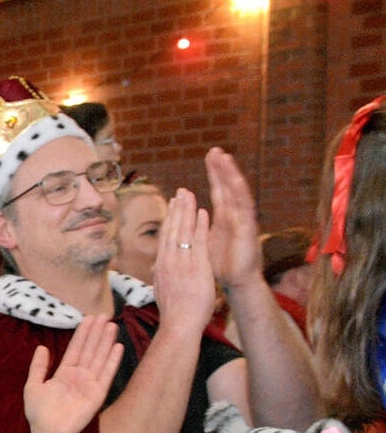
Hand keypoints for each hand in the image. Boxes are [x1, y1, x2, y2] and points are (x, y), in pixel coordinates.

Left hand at [23, 314, 122, 432]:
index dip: (82, 334)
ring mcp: (89, 384)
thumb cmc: (39, 413)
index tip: (89, 318)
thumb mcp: (33, 385)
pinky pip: (106, 374)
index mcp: (64, 374)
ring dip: (106, 342)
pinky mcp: (97, 394)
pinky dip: (112, 361)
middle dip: (97, 332)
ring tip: (112, 325)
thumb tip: (42, 347)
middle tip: (105, 315)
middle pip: (90, 350)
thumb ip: (38, 366)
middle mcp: (79, 376)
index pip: (75, 349)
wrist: (48, 432)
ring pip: (99, 358)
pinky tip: (117, 347)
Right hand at [151, 188, 215, 337]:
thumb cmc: (173, 314)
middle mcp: (168, 261)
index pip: (165, 237)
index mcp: (161, 266)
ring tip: (190, 195)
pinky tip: (204, 213)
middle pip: (171, 229)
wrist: (179, 325)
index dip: (169, 220)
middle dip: (176, 209)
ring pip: (183, 231)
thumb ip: (160, 277)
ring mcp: (182, 262)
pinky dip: (201, 226)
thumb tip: (156, 271)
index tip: (172, 206)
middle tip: (180, 192)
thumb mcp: (161, 291)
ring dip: (187, 211)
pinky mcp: (196, 266)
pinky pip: (198, 241)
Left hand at [205, 147, 261, 289]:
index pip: (218, 191)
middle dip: (222, 169)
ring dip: (231, 175)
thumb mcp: (204, 241)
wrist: (237, 282)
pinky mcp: (248, 230)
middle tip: (215, 150)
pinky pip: (245, 209)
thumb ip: (197, 228)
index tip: (209, 157)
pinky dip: (240, 194)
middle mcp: (235, 216)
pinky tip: (234, 181)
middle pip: (227, 187)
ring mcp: (243, 221)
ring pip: (237, 193)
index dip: (214, 174)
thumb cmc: (221, 265)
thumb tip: (184, 220)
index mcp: (224, 217)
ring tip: (225, 158)